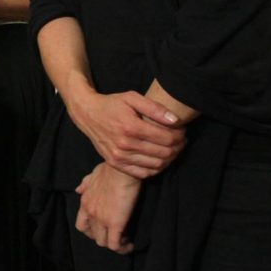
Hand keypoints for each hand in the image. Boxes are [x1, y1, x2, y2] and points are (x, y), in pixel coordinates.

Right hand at [68, 87, 184, 178]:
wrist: (87, 114)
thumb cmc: (112, 104)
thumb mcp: (132, 98)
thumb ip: (154, 108)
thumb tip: (175, 120)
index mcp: (131, 127)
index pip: (166, 138)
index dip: (180, 135)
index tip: (182, 131)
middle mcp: (124, 144)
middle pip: (164, 153)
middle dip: (178, 147)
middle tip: (180, 140)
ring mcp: (119, 156)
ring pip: (156, 165)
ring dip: (170, 158)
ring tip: (172, 148)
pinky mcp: (115, 163)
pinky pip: (143, 173)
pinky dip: (156, 168)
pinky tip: (159, 158)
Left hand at [75, 162, 140, 253]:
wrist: (121, 168)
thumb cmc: (110, 169)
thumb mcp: (92, 175)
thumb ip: (85, 184)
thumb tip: (78, 190)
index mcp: (85, 202)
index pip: (81, 225)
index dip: (92, 230)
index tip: (104, 228)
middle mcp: (90, 212)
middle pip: (92, 236)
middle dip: (104, 238)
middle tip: (116, 234)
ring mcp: (101, 219)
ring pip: (103, 243)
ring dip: (114, 244)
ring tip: (125, 238)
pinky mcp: (115, 223)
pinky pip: (115, 245)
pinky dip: (123, 248)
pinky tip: (130, 245)